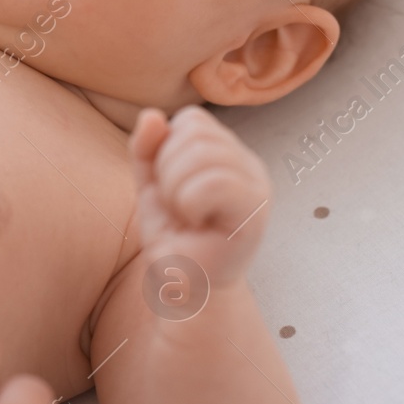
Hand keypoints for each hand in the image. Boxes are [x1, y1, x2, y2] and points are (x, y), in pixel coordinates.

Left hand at [129, 105, 271, 286]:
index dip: (166, 149)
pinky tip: (197, 222)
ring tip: (187, 216)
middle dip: (167, 170)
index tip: (170, 189)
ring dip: (176, 189)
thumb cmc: (175, 239)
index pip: (192, 119)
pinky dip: (190, 202)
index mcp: (228, 154)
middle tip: (177, 208)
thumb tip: (151, 116)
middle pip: (195, 131)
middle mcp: (249, 165)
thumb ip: (147, 150)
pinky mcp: (255, 212)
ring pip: (202, 153)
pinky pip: (214, 182)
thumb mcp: (151, 187)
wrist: (187, 288)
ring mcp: (256, 186)